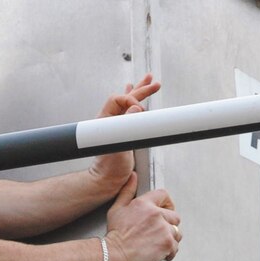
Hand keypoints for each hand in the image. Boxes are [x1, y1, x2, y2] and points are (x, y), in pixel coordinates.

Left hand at [88, 75, 161, 193]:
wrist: (109, 179)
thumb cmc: (110, 167)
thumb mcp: (119, 146)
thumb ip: (126, 128)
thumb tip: (135, 108)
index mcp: (105, 120)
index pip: (117, 100)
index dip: (130, 100)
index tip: (141, 111)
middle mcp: (111, 120)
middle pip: (126, 98)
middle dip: (141, 90)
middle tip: (154, 82)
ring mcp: (118, 126)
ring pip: (130, 104)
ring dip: (141, 93)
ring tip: (151, 82)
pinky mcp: (125, 133)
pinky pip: (132, 114)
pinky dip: (137, 104)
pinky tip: (138, 100)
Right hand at [104, 172, 181, 260]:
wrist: (115, 255)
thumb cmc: (115, 235)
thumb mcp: (117, 209)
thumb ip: (127, 191)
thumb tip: (133, 177)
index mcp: (144, 204)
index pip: (164, 195)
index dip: (167, 204)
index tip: (166, 211)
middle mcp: (156, 214)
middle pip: (175, 216)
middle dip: (169, 225)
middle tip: (159, 232)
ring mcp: (163, 229)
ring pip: (177, 232)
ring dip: (170, 239)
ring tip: (157, 244)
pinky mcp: (167, 243)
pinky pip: (175, 247)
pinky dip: (169, 252)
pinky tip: (159, 253)